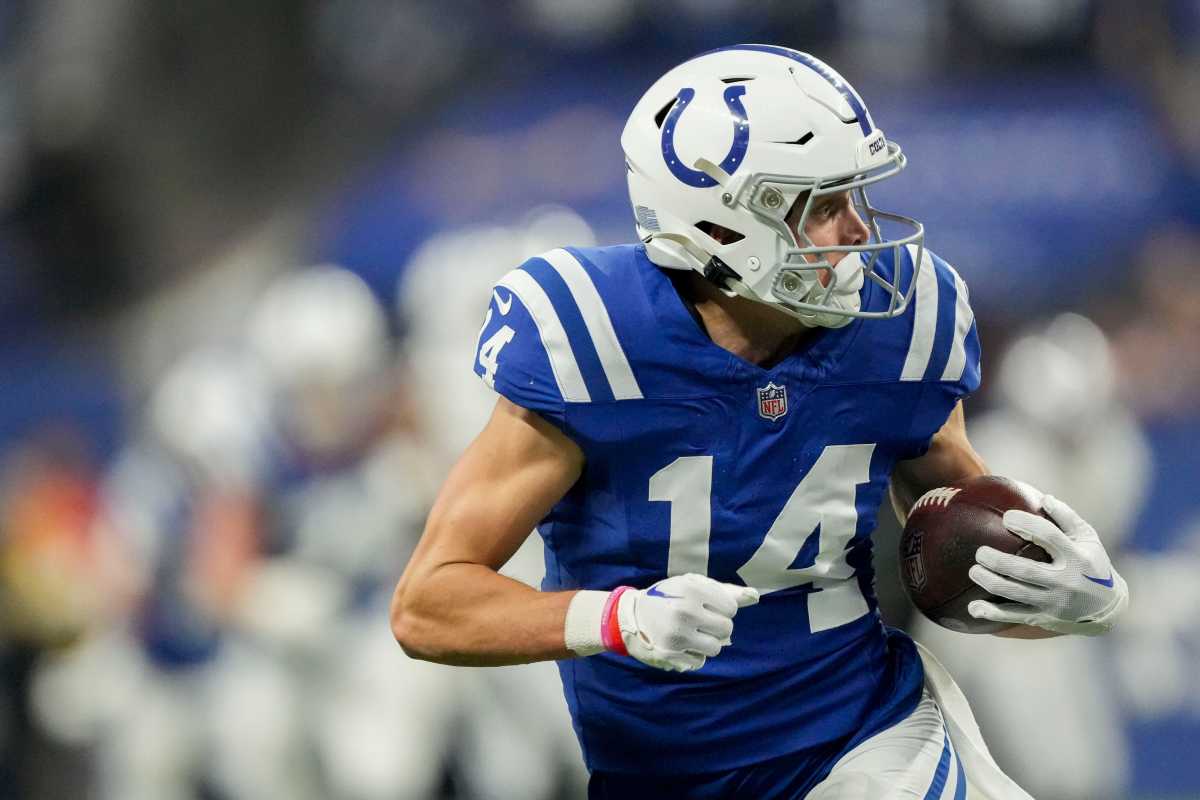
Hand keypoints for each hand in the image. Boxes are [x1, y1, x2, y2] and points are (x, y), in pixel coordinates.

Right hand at [612, 574, 758, 671]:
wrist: (630, 616)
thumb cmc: (668, 597)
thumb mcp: (692, 585)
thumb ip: (725, 591)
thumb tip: (755, 596)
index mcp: (692, 590)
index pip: (731, 609)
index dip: (721, 609)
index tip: (706, 607)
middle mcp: (684, 612)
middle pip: (726, 629)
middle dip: (717, 627)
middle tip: (700, 622)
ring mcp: (677, 635)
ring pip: (715, 648)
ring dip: (707, 643)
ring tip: (690, 633)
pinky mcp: (670, 654)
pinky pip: (699, 662)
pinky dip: (694, 655)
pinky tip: (680, 644)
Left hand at [967, 494, 1127, 635]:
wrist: (1106, 608)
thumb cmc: (1092, 564)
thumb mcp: (1088, 539)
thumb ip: (1068, 518)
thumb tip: (1044, 498)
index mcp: (1076, 558)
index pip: (1049, 537)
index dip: (1026, 525)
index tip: (1006, 518)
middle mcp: (1065, 581)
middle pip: (1026, 570)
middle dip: (999, 561)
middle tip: (980, 551)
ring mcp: (1053, 602)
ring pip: (1016, 593)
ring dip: (991, 582)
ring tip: (974, 570)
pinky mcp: (1043, 617)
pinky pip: (1014, 616)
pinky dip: (992, 613)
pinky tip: (973, 608)